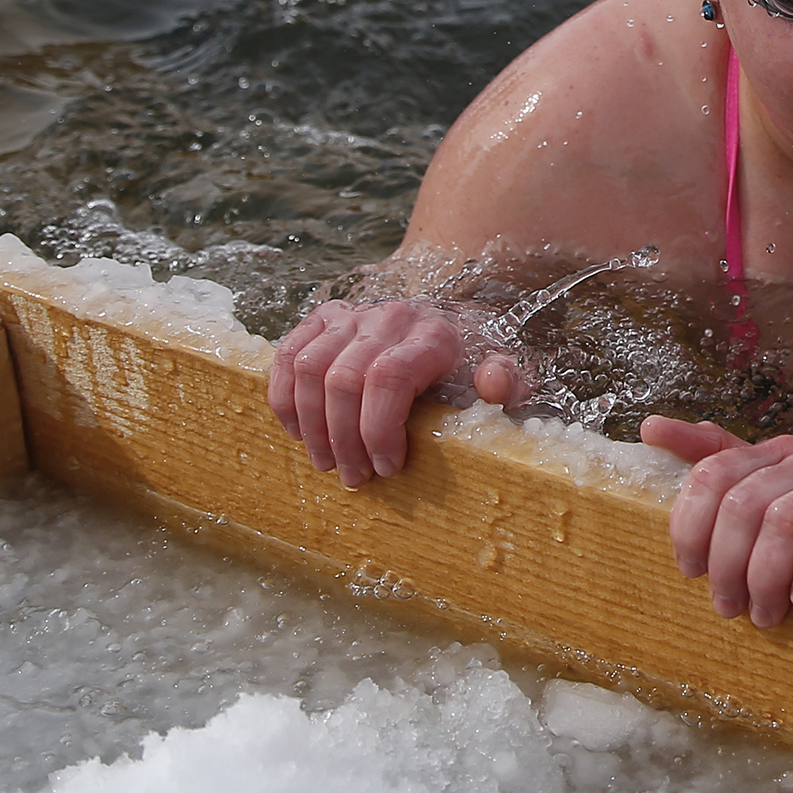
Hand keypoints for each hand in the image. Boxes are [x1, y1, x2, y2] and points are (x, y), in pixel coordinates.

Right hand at [268, 299, 521, 487]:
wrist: (447, 317)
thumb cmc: (469, 359)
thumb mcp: (499, 372)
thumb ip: (507, 381)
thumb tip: (494, 383)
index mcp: (432, 335)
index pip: (389, 378)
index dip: (379, 429)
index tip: (388, 466)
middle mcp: (388, 318)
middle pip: (344, 379)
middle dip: (344, 438)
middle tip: (355, 477)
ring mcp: (352, 315)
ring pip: (310, 368)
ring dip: (312, 424)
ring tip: (326, 463)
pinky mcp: (324, 318)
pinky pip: (288, 355)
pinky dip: (285, 397)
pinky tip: (298, 431)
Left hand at [642, 417, 792, 625]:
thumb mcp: (776, 502)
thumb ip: (720, 467)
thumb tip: (651, 427)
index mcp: (778, 455)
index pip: (712, 470)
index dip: (689, 524)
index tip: (689, 569)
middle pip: (742, 502)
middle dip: (726, 564)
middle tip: (729, 608)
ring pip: (785, 520)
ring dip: (766, 578)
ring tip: (767, 615)